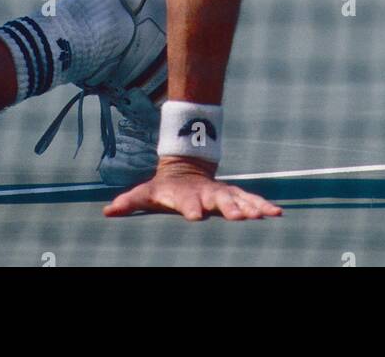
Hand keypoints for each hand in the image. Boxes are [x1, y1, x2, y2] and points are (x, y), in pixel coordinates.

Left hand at [103, 158, 281, 221]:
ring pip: (239, 199)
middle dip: (228, 208)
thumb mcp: (147, 193)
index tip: (196, 215)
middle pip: (218, 201)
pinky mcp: (233, 195)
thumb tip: (107, 212)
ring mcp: (222, 193)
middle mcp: (206, 194)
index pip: (188, 202)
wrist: (185, 167)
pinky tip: (277, 213)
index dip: (191, 208)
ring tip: (264, 215)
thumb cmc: (164, 189)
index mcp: (185, 196)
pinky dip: (263, 206)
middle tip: (238, 217)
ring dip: (251, 207)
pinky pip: (250, 201)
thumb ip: (130, 202)